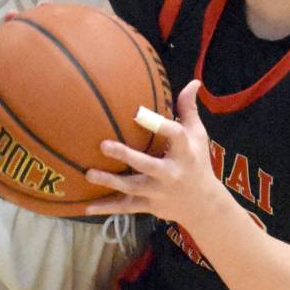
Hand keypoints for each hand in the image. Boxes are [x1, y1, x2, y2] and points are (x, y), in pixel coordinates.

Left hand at [83, 80, 218, 226]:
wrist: (202, 204)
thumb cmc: (197, 161)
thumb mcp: (197, 135)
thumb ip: (188, 109)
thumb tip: (193, 81)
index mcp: (185, 152)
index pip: (175, 136)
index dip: (160, 125)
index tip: (139, 113)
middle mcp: (171, 173)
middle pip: (147, 165)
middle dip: (126, 156)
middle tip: (103, 145)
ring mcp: (158, 192)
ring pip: (132, 187)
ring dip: (109, 181)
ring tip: (88, 173)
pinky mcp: (148, 205)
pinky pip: (125, 207)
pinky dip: (106, 208)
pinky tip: (86, 207)